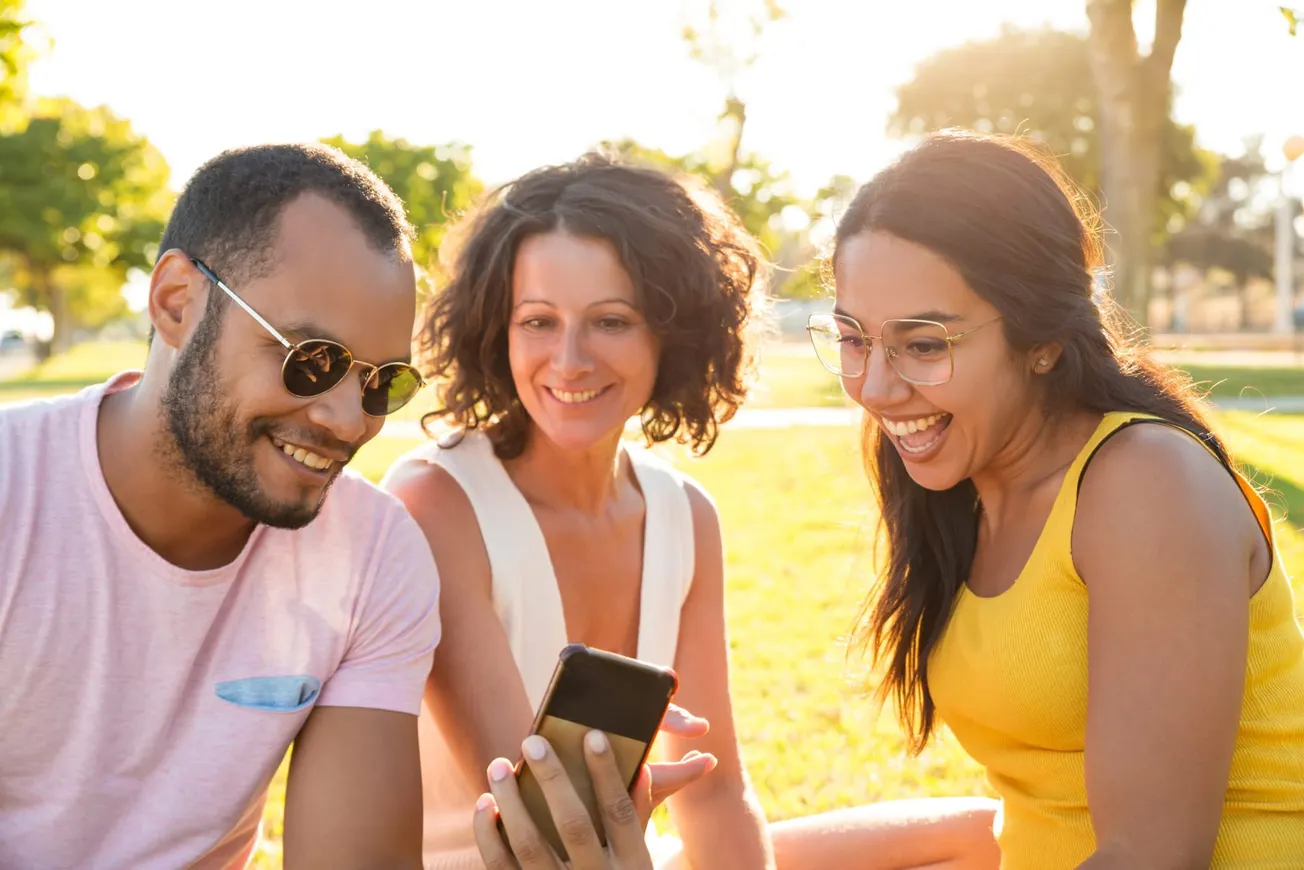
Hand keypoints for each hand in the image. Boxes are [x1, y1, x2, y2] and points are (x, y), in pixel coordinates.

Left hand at [473, 705, 716, 868]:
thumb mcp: (637, 860)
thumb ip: (637, 818)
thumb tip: (642, 768)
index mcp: (630, 865)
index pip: (619, 812)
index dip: (607, 774)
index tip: (593, 735)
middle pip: (573, 824)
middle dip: (552, 779)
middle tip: (532, 742)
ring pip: (530, 845)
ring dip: (511, 802)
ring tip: (498, 766)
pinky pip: (502, 867)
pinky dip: (488, 835)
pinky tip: (485, 804)